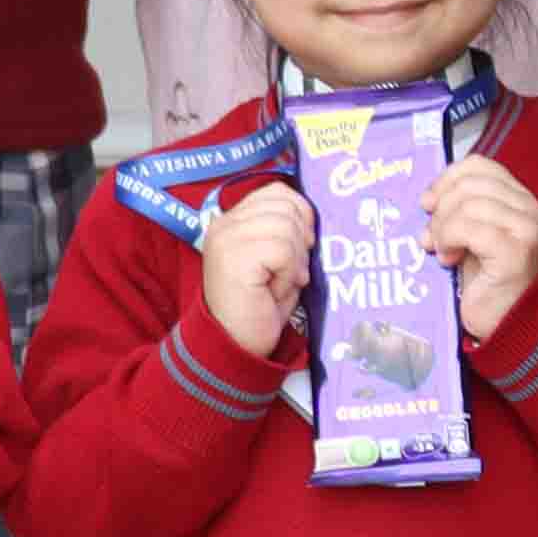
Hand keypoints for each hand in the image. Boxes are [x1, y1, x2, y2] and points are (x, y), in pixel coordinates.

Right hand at [197, 182, 313, 358]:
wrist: (236, 344)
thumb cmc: (261, 306)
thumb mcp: (277, 260)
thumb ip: (288, 231)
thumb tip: (313, 218)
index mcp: (233, 220)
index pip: (277, 192)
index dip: (300, 214)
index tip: (302, 246)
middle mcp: (224, 223)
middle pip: (285, 206)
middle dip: (300, 240)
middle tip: (290, 272)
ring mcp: (226, 238)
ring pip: (286, 227)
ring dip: (295, 261)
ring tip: (280, 283)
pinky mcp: (233, 257)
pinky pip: (282, 250)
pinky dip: (289, 273)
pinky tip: (275, 291)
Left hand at [424, 153, 537, 340]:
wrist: (507, 321)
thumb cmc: (487, 279)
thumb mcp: (471, 233)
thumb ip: (459, 208)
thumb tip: (427, 198)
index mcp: (518, 197)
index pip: (478, 165)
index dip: (447, 179)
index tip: (428, 203)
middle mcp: (528, 207)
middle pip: (470, 184)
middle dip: (441, 208)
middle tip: (431, 236)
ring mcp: (525, 228)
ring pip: (468, 204)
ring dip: (443, 228)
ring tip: (441, 251)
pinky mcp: (515, 251)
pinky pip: (470, 228)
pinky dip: (450, 240)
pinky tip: (449, 259)